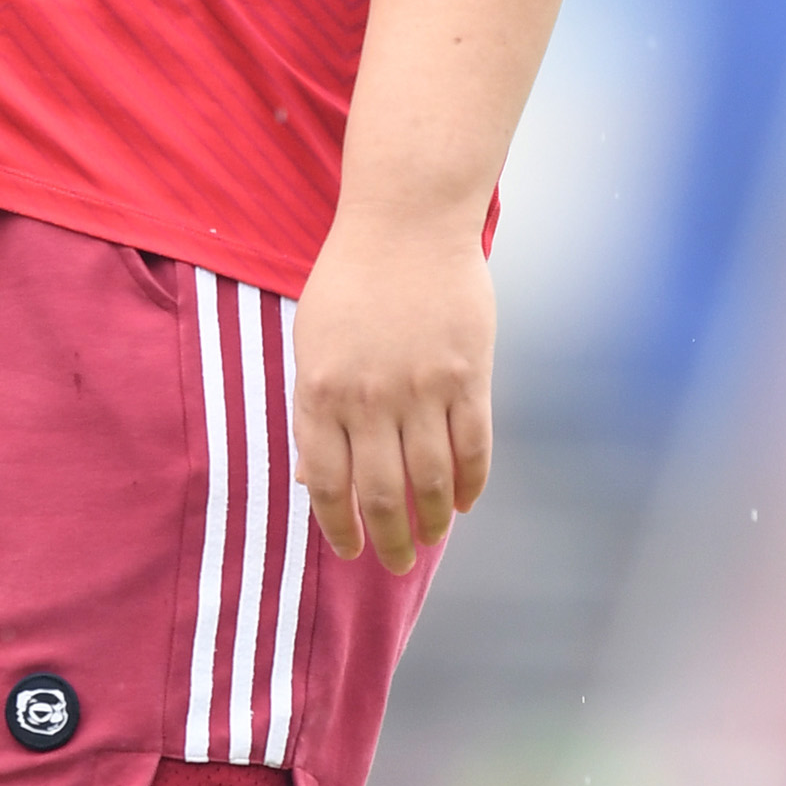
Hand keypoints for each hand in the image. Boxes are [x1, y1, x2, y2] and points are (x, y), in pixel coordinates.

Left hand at [293, 211, 494, 571]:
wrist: (406, 221)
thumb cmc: (351, 282)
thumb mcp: (312, 344)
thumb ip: (315, 413)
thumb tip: (316, 482)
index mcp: (320, 392)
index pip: (329, 485)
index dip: (340, 528)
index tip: (352, 553)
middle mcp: (369, 398)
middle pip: (383, 494)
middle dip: (391, 541)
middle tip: (399, 564)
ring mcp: (421, 388)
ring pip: (432, 479)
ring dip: (434, 520)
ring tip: (433, 537)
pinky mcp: (468, 375)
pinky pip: (474, 446)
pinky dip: (472, 483)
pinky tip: (466, 502)